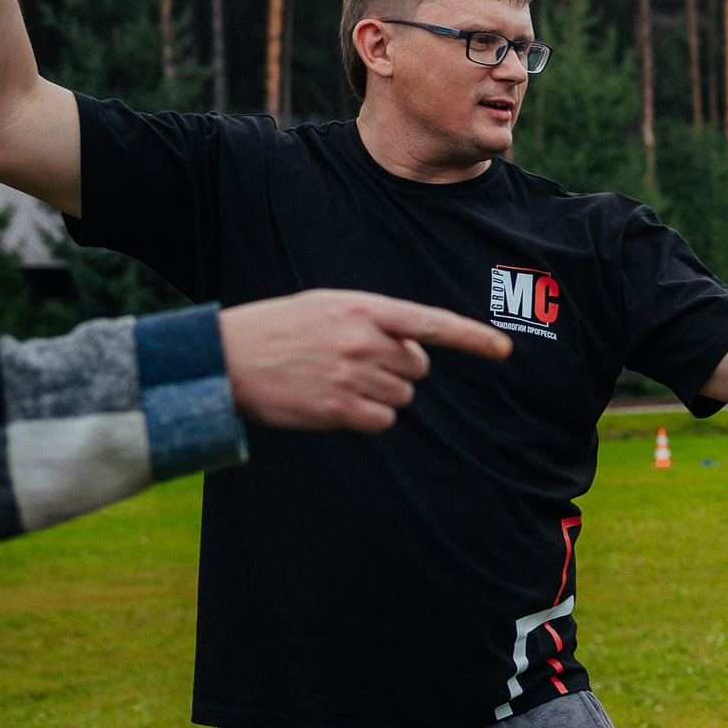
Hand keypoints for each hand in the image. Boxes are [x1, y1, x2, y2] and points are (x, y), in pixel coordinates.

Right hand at [217, 290, 512, 432]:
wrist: (222, 358)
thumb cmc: (278, 330)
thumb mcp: (325, 306)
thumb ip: (373, 320)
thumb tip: (416, 351)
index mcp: (362, 307)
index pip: (431, 322)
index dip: (473, 338)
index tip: (504, 350)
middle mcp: (362, 339)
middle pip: (418, 368)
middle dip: (397, 369)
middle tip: (353, 363)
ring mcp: (351, 375)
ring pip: (402, 397)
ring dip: (380, 395)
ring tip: (336, 380)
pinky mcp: (338, 408)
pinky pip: (383, 420)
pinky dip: (368, 417)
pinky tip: (334, 403)